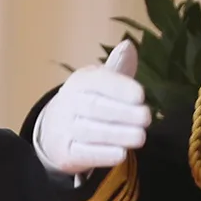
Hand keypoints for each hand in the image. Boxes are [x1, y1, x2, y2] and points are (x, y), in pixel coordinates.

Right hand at [32, 41, 149, 175]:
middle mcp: (68, 104)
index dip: (119, 88)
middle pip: (95, 107)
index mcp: (80, 82)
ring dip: (117, 135)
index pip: (97, 82)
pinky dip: (103, 154)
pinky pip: (84, 153)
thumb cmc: (87, 102)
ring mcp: (64, 129)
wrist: (54, 132)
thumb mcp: (100, 83)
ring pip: (90, 132)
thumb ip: (117, 67)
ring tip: (140, 137)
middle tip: (147, 118)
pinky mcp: (65, 153)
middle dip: (123, 113)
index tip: (141, 95)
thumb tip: (128, 46)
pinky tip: (121, 153)